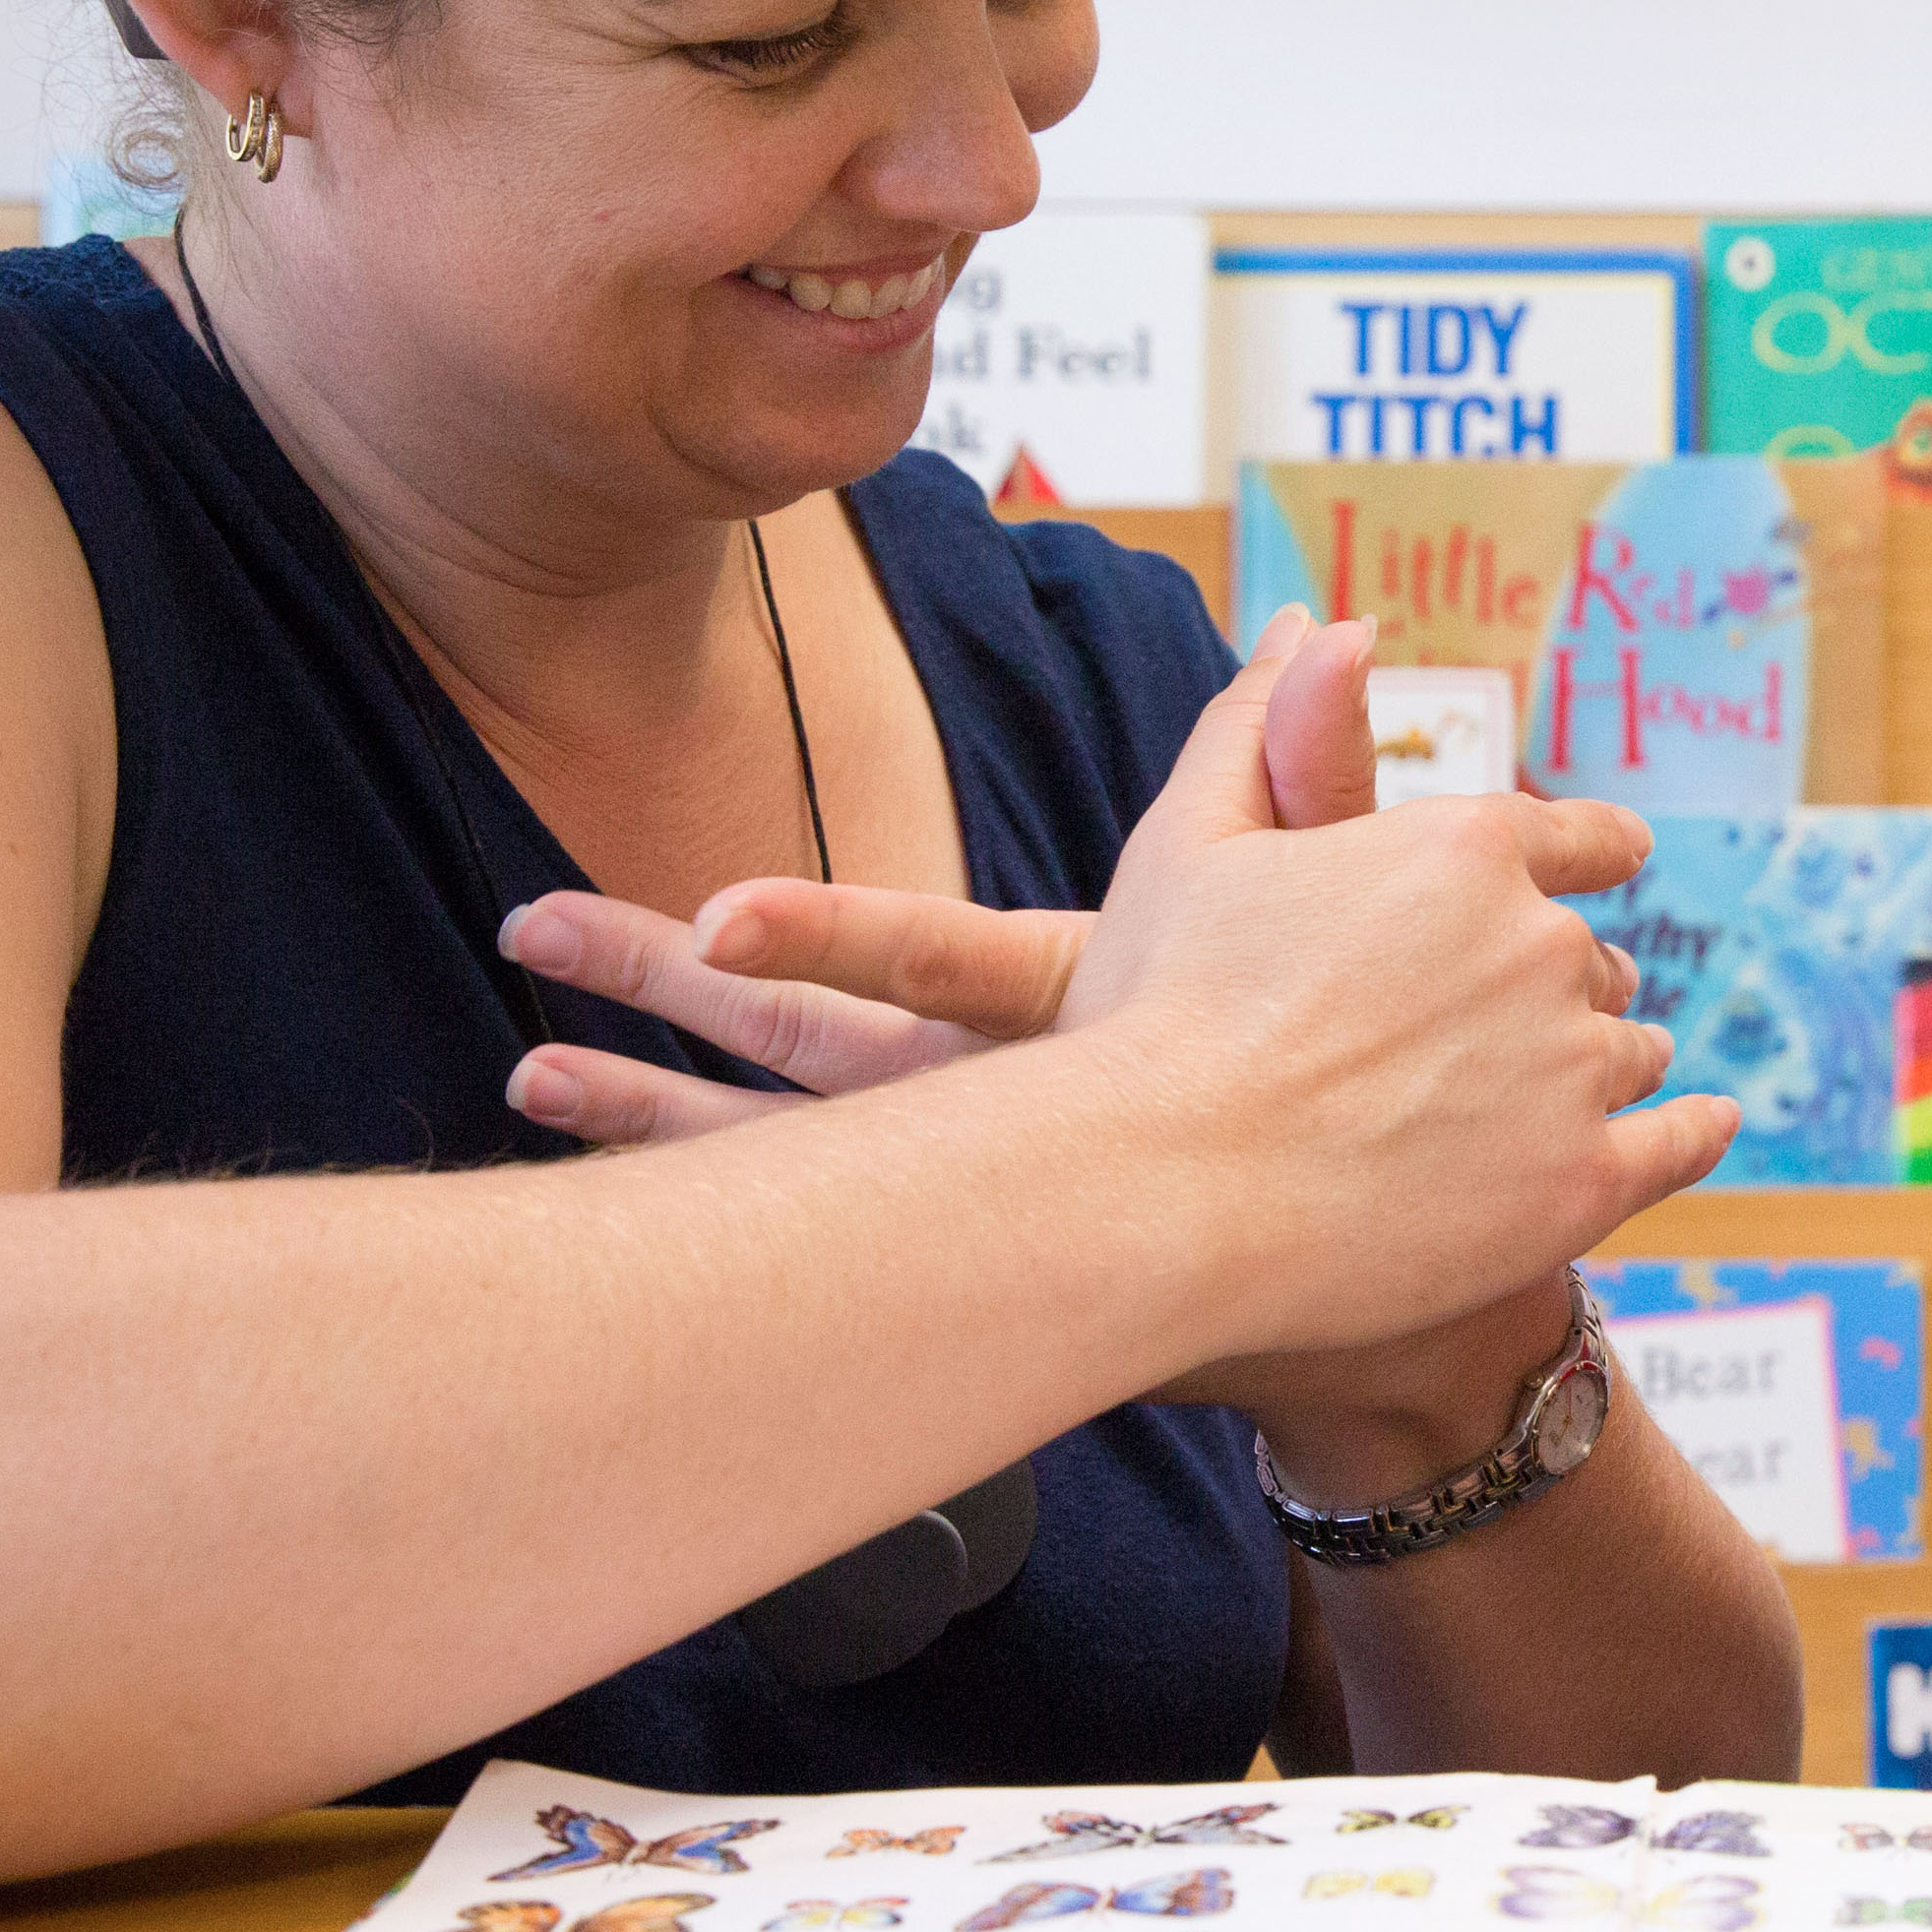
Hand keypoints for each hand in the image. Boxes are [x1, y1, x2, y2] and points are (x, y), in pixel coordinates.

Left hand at [496, 611, 1572, 1146]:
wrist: (1402, 1306)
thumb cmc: (1382, 1087)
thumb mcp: (1354, 920)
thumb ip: (1321, 767)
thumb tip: (1319, 625)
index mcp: (1091, 1011)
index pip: (935, 964)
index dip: (824, 939)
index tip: (710, 919)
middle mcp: (1014, 1106)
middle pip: (810, 1062)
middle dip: (665, 1009)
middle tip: (529, 933)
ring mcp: (983, 1190)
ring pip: (787, 1157)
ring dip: (653, 1119)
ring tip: (529, 1080)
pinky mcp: (978, 1249)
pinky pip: (816, 1235)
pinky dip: (717, 1223)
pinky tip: (624, 1216)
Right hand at [1044, 622, 1727, 1369]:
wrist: (1161, 1196)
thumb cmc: (1159, 1015)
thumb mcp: (1192, 841)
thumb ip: (1260, 723)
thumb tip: (1312, 621)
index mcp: (1464, 850)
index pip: (1576, 839)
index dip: (1595, 853)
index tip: (1620, 860)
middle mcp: (1540, 948)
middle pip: (1590, 961)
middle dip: (1564, 983)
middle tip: (1511, 1024)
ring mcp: (1571, 1069)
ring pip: (1631, 1051)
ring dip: (1611, 1059)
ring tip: (1564, 1091)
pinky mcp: (1582, 1185)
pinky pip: (1676, 1147)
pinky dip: (1692, 1133)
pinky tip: (1701, 1126)